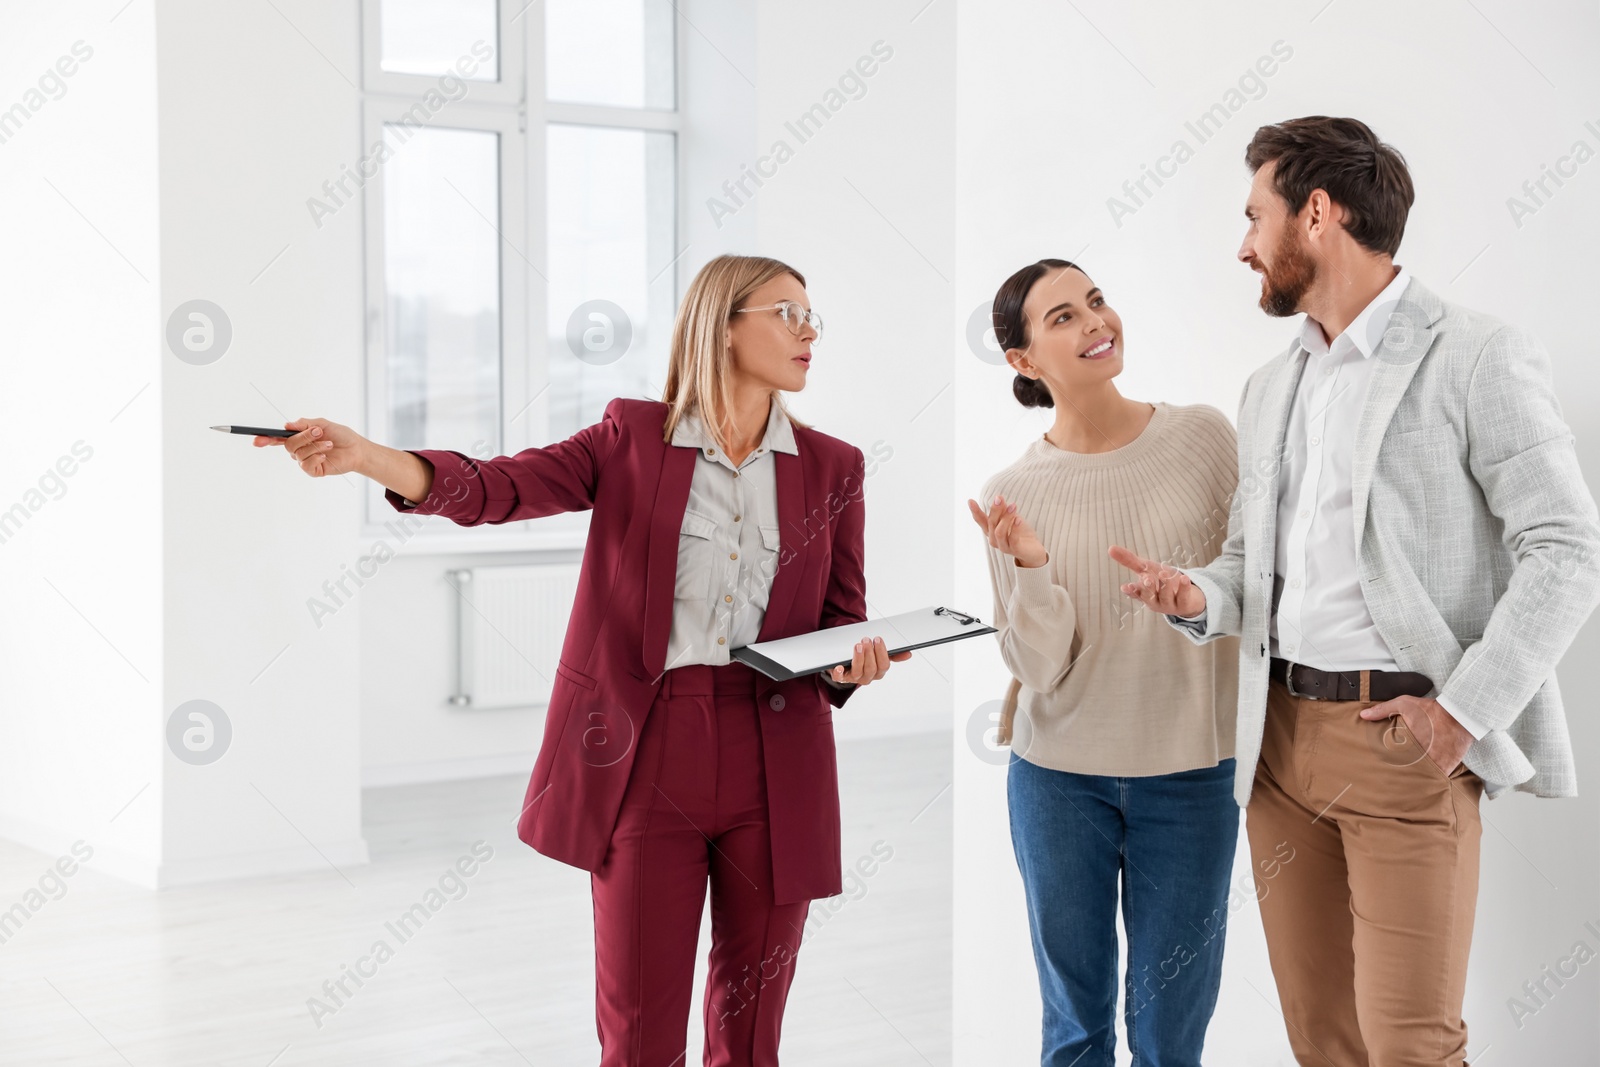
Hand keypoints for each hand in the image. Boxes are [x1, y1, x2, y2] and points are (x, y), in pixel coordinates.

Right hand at [254, 418, 367, 477]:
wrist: (356, 448)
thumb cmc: (340, 435)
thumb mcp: (322, 424)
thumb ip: (304, 424)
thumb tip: (287, 425)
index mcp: (299, 437)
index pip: (278, 439)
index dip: (266, 439)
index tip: (257, 440)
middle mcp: (300, 449)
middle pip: (288, 444)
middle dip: (303, 437)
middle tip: (319, 432)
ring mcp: (306, 461)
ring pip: (298, 454)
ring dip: (315, 446)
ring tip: (329, 443)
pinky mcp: (313, 471)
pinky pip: (306, 465)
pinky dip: (316, 458)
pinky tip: (325, 455)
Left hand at [827, 636, 911, 686]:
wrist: (846, 664)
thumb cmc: (865, 658)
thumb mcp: (879, 655)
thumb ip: (893, 654)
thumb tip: (908, 654)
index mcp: (879, 671)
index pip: (884, 665)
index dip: (881, 652)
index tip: (878, 639)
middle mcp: (868, 677)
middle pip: (871, 668)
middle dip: (869, 653)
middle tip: (866, 640)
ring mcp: (854, 678)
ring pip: (858, 671)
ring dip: (858, 658)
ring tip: (857, 645)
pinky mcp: (841, 677)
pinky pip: (840, 678)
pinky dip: (839, 673)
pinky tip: (839, 666)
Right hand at [967, 494, 1047, 567]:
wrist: (1033, 551)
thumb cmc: (1020, 533)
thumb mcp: (1011, 518)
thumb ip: (1004, 511)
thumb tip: (998, 498)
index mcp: (991, 531)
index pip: (981, 520)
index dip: (975, 511)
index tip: (970, 501)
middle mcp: (994, 539)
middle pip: (991, 523)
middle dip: (995, 509)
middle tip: (999, 498)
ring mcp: (1003, 546)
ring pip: (999, 532)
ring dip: (1006, 518)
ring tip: (1013, 506)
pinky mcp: (1015, 550)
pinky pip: (1013, 539)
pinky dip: (1015, 529)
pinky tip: (1019, 519)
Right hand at [1108, 544, 1205, 617]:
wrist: (1187, 596)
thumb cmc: (1161, 581)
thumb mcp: (1146, 569)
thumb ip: (1129, 560)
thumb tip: (1110, 548)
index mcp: (1143, 593)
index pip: (1135, 593)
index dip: (1131, 591)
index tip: (1126, 587)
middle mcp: (1155, 600)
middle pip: (1149, 596)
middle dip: (1148, 588)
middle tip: (1147, 579)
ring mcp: (1169, 604)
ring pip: (1166, 596)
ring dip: (1165, 585)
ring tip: (1165, 573)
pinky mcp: (1184, 604)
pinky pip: (1184, 598)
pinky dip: (1184, 588)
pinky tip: (1184, 578)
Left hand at [1359, 696, 1473, 776]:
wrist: (1460, 713)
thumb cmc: (1432, 709)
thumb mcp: (1405, 704)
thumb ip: (1383, 710)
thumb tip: (1363, 715)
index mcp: (1407, 745)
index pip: (1392, 762)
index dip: (1387, 767)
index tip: (1381, 770)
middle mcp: (1421, 757)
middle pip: (1406, 772)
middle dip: (1400, 775)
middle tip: (1391, 782)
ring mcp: (1435, 764)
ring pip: (1421, 777)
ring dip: (1416, 779)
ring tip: (1407, 786)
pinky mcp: (1448, 766)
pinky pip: (1438, 777)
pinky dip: (1432, 780)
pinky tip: (1426, 783)